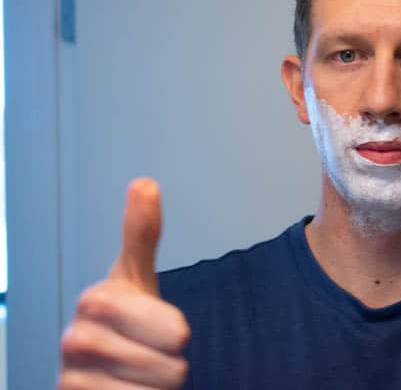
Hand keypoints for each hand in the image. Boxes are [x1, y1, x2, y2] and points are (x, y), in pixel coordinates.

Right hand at [60, 178, 190, 388]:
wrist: (97, 373)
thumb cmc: (126, 321)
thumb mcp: (136, 277)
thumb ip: (141, 234)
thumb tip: (144, 182)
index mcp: (99, 299)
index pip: (175, 331)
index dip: (179, 335)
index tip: (173, 332)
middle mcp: (77, 338)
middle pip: (172, 366)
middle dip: (171, 366)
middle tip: (153, 356)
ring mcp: (71, 376)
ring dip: (158, 388)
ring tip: (140, 376)